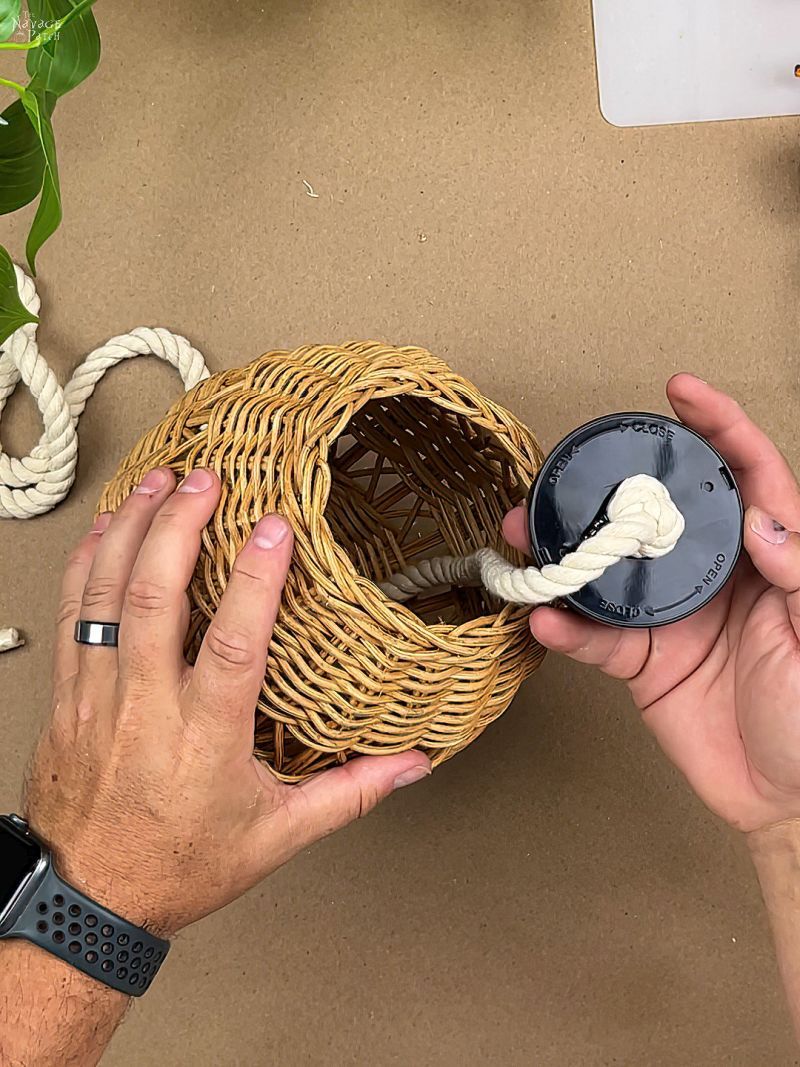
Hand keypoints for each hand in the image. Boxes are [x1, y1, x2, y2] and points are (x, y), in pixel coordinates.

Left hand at [25, 468, 429, 937]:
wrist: (85, 898)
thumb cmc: (178, 864)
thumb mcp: (278, 836)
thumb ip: (351, 792)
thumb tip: (413, 763)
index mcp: (204, 735)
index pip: (234, 642)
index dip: (257, 580)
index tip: (275, 529)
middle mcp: (145, 705)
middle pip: (155, 597)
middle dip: (179, 527)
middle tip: (204, 480)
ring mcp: (98, 695)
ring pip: (104, 594)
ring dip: (130, 530)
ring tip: (157, 483)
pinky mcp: (68, 696)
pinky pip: (71, 615)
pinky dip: (86, 563)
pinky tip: (106, 528)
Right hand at [504, 374, 799, 833]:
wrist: (786, 799)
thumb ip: (799, 570)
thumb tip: (759, 516)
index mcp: (767, 558)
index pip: (743, 477)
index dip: (716, 428)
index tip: (680, 392)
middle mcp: (712, 577)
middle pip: (656, 515)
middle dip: (609, 487)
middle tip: (566, 472)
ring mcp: (671, 618)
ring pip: (611, 569)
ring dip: (567, 551)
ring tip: (526, 532)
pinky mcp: (641, 664)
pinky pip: (596, 639)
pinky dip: (567, 630)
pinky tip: (545, 618)